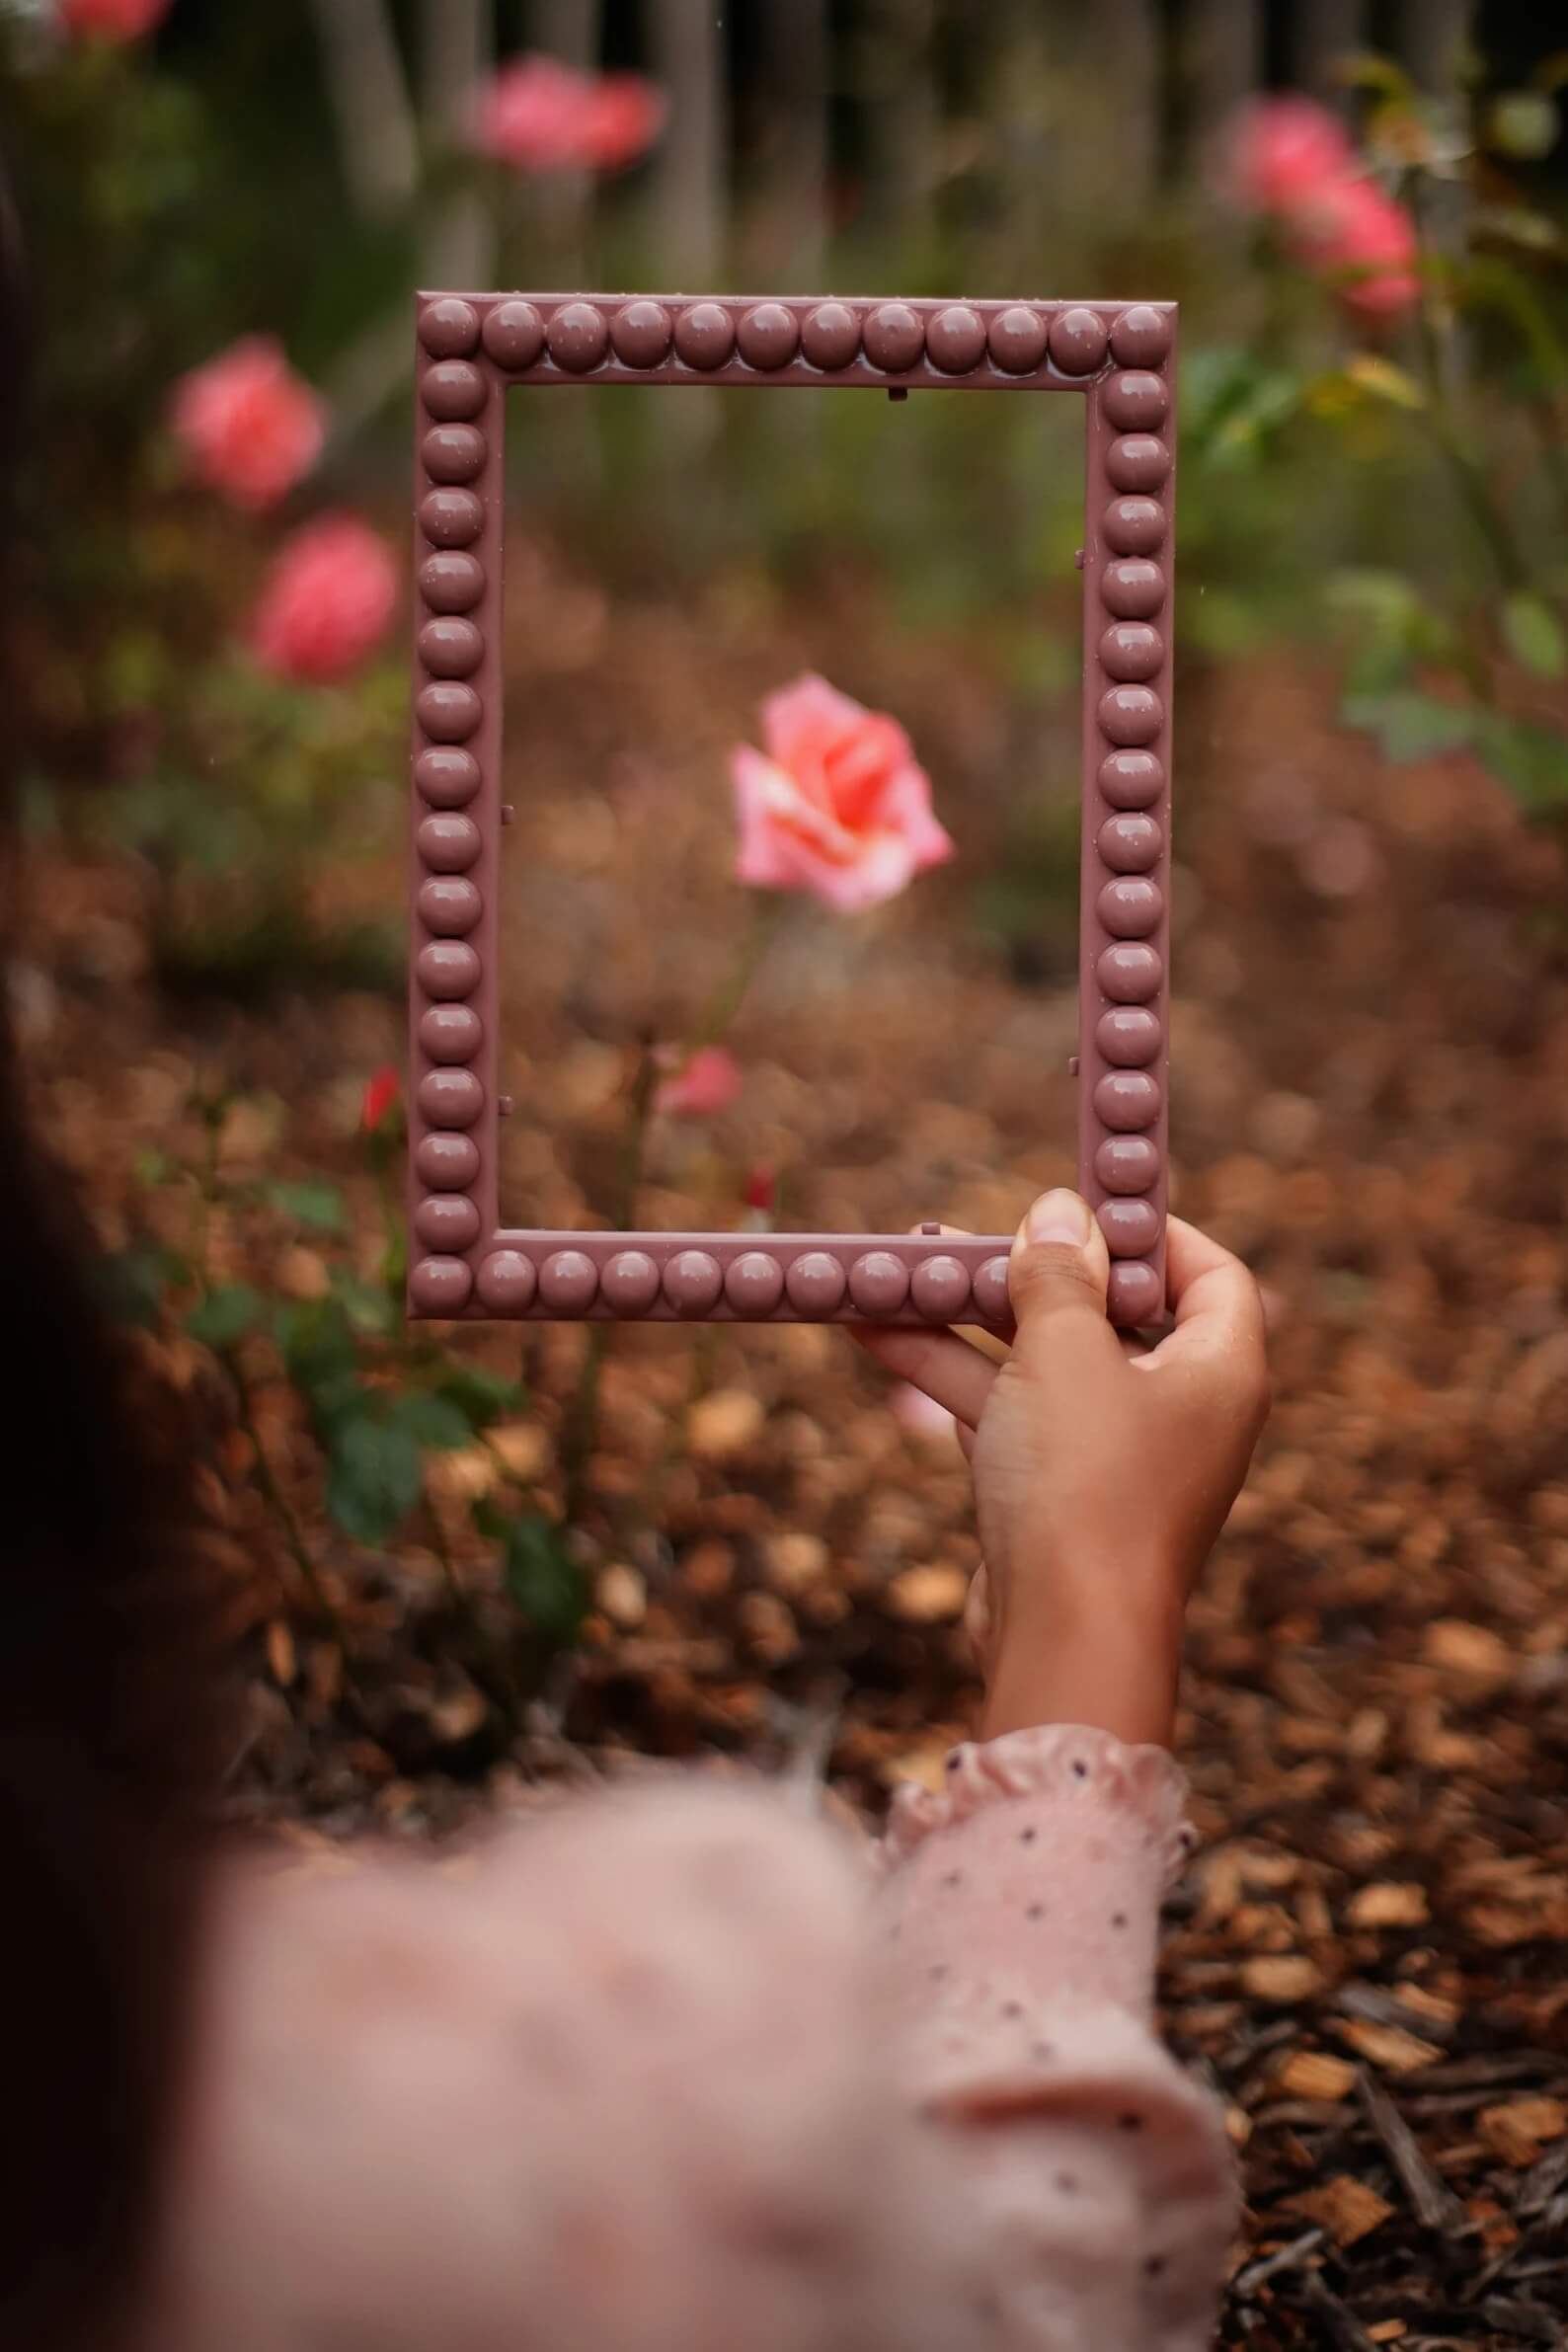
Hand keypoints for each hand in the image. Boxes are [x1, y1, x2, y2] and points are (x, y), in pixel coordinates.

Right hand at [856, 1191, 1269, 1746]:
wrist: (1061, 1639)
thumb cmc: (1086, 1485)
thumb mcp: (1065, 1351)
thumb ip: (1058, 1275)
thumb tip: (1060, 1211)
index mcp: (1219, 1370)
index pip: (1208, 1273)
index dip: (1149, 1231)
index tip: (1083, 1203)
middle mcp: (1178, 1413)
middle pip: (1105, 1315)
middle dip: (1021, 1272)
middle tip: (956, 1232)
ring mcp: (1116, 1461)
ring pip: (1039, 1366)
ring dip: (963, 1322)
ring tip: (886, 1276)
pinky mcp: (1058, 1500)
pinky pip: (1007, 1417)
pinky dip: (952, 1380)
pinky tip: (882, 1339)